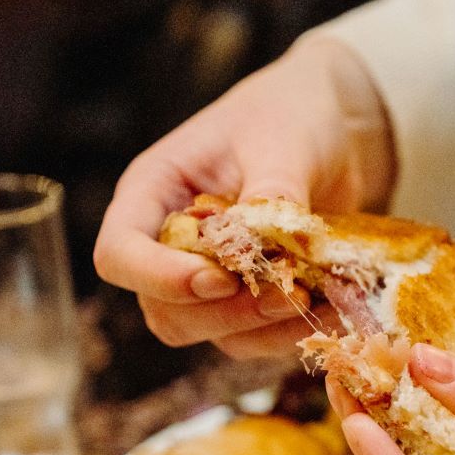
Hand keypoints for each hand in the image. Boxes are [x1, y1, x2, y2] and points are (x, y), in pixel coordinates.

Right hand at [93, 36, 394, 357]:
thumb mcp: (283, 140)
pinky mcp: (246, 298)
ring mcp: (207, 275)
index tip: (218, 278)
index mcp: (153, 192)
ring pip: (208, 332)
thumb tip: (265, 240)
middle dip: (222, 311)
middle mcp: (169, 242)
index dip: (157, 277)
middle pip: (163, 309)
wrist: (336, 128)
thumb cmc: (291, 116)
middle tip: (286, 292)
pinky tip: (328, 309)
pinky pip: (254, 337)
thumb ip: (272, 190)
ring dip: (260, 325)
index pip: (119, 253)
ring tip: (313, 297)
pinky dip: (288, 332)